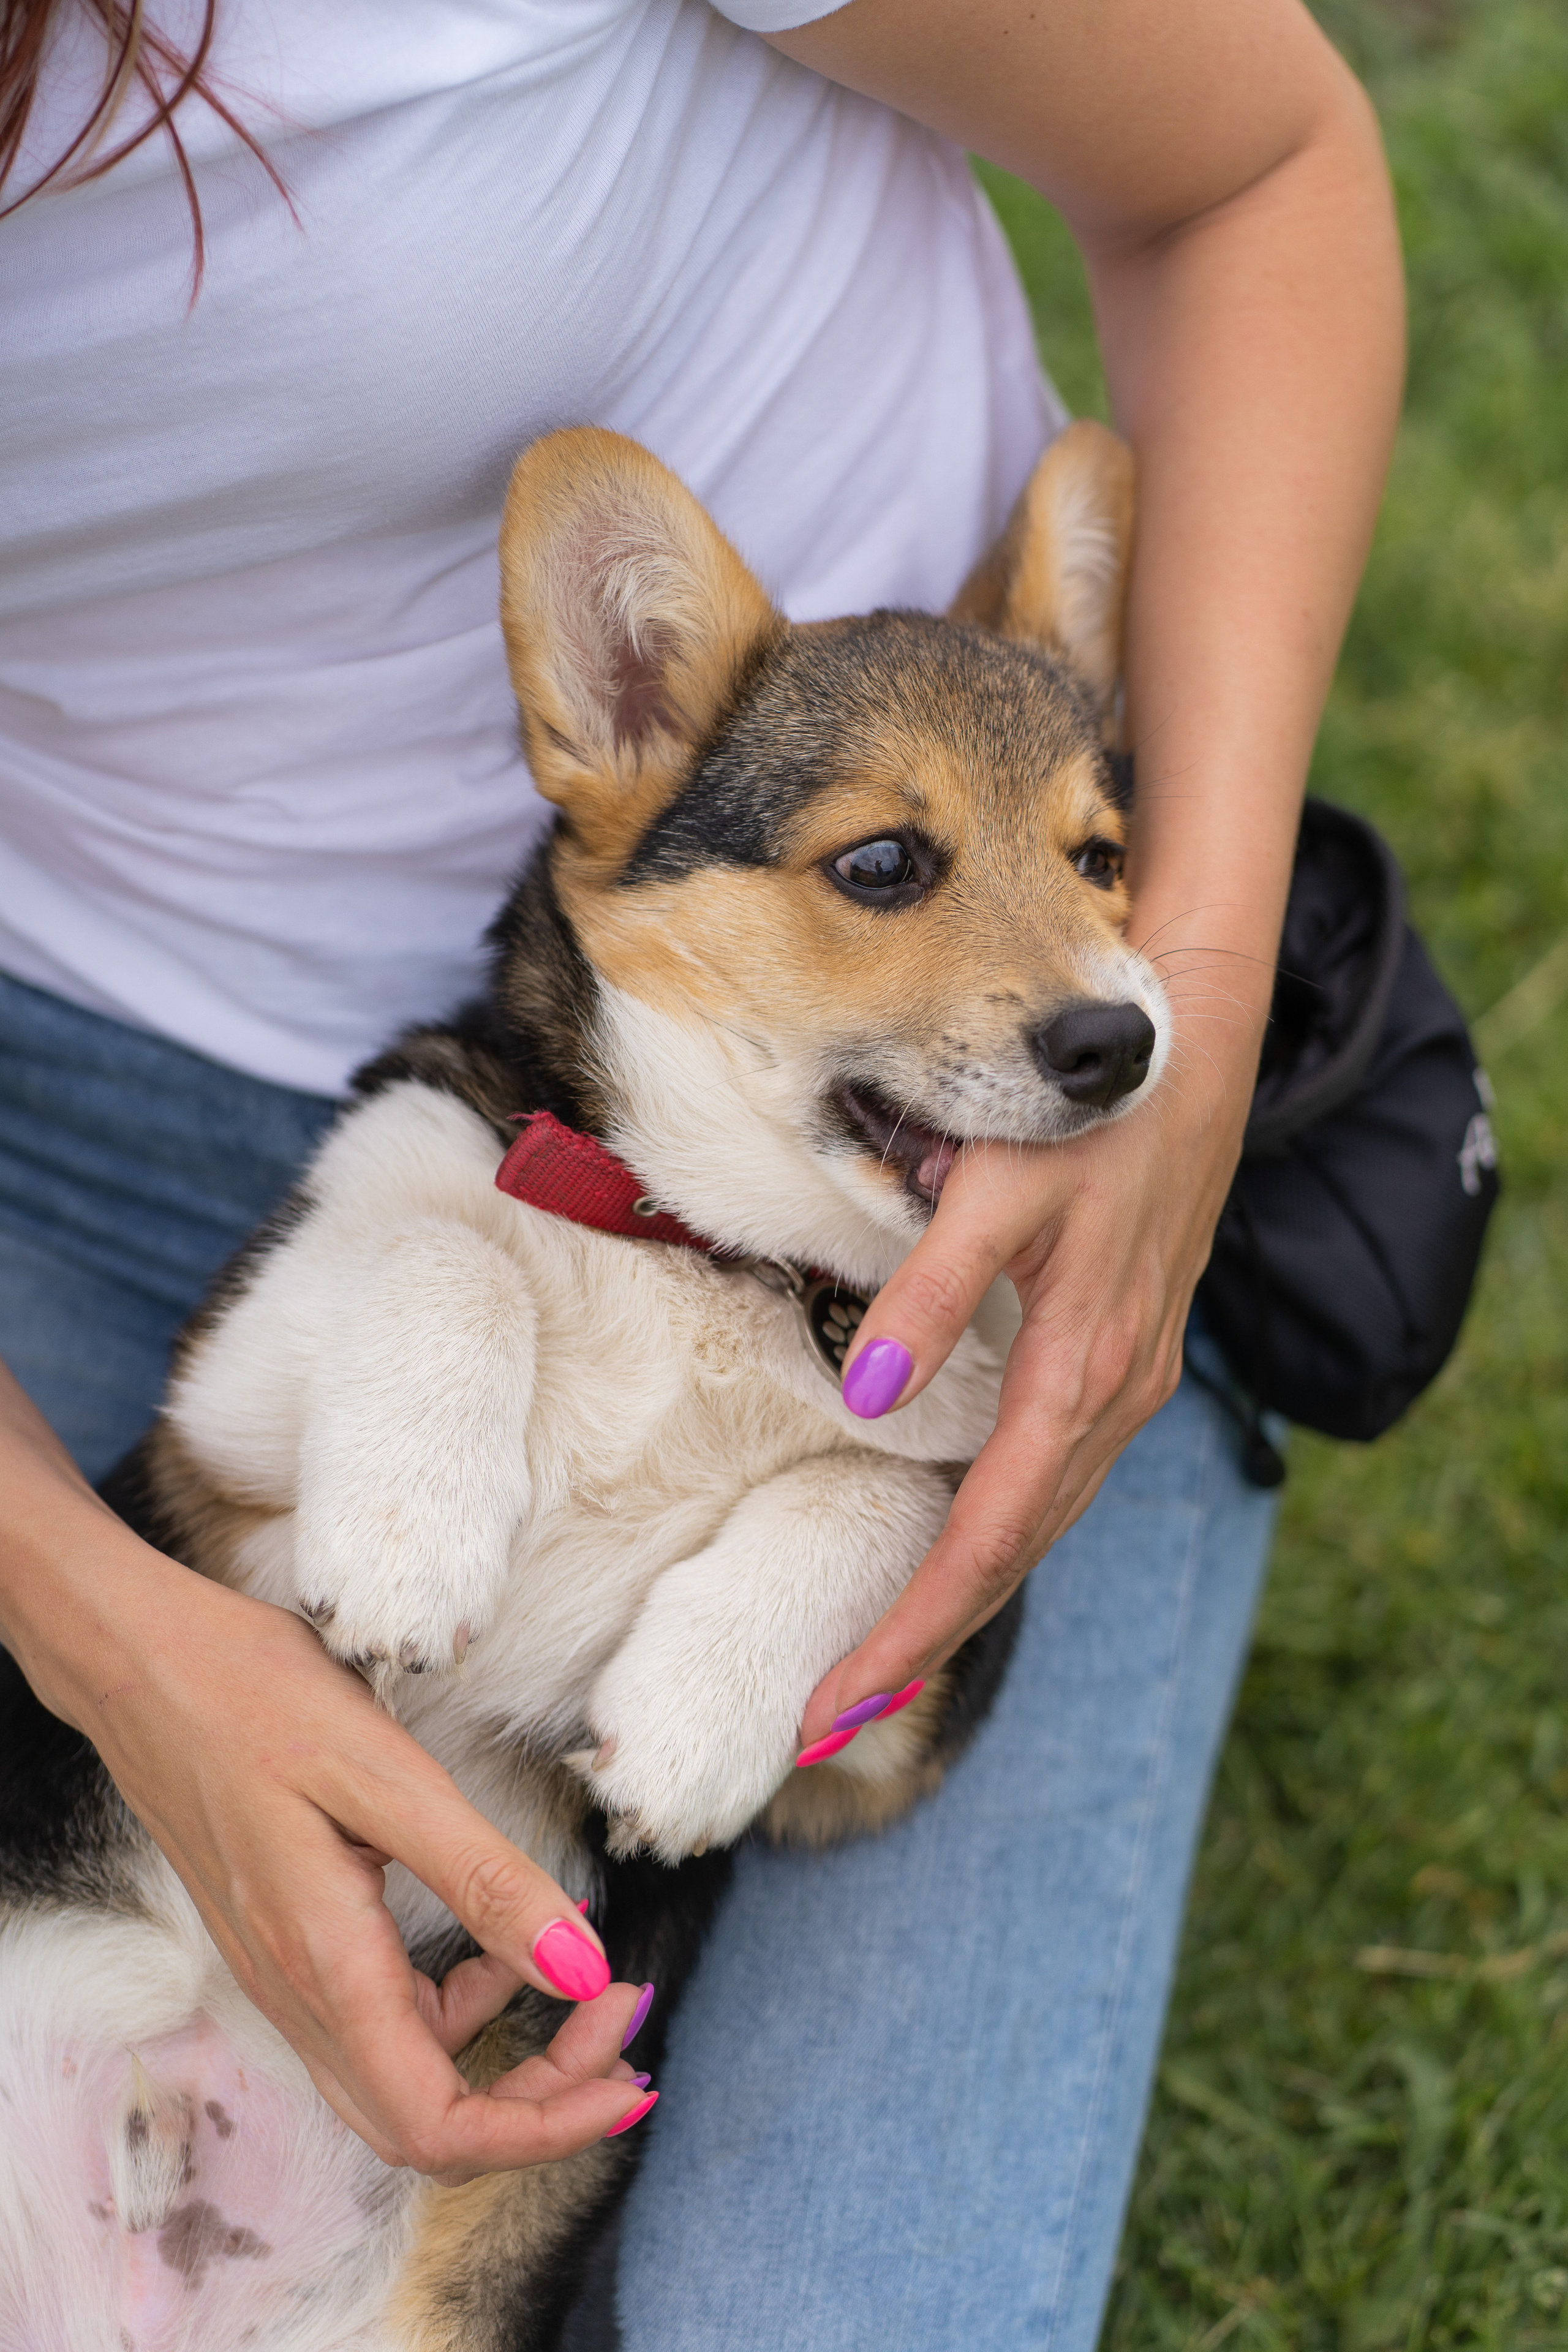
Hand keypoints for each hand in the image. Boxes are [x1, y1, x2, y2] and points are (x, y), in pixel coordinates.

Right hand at [0, 1416, 654, 2178]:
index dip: (545, 2127)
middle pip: (426, 2128)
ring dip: (506, 2060)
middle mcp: (297, 1999)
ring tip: (588, 1985)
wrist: (142, 1665)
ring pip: (404, 2085)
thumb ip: (487, 1880)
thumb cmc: (256, 1700)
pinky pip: (380, 2028)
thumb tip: (583, 1971)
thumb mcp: (389, 1777)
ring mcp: (285, 1980)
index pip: (439, 2128)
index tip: (632, 2078)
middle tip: (623, 2026)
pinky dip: (456, 2013)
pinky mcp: (287, 1949)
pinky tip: (498, 1945)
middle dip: (541, 2102)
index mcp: (325, 1969)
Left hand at [798, 985, 1259, 1748]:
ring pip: (1037, 1527)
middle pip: (1008, 1558)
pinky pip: (1058, 1482)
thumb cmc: (1089, 1123)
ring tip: (876, 1665)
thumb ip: (924, 1294)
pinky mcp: (1128, 1367)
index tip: (836, 1701)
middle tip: (827, 1720)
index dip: (907, 1628)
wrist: (1197, 1071)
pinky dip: (1000, 1538)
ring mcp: (1129, 1389)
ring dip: (957, 1602)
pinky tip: (957, 1558)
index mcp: (1079, 1376)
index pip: (981, 1541)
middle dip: (919, 1644)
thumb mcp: (996, 1191)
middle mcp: (1113, 1402)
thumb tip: (860, 1395)